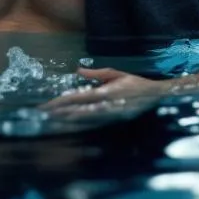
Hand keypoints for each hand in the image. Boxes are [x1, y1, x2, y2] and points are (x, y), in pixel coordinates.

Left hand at [39, 67, 167, 122]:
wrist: (156, 97)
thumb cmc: (136, 83)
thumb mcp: (116, 74)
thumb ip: (96, 74)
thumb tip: (78, 71)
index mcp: (105, 93)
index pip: (78, 98)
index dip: (61, 102)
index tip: (47, 105)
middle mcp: (105, 107)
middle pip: (77, 112)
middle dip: (59, 114)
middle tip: (42, 116)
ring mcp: (109, 117)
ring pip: (83, 121)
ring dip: (66, 122)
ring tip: (51, 122)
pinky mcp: (113, 123)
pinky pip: (93, 125)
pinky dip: (80, 126)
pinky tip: (70, 127)